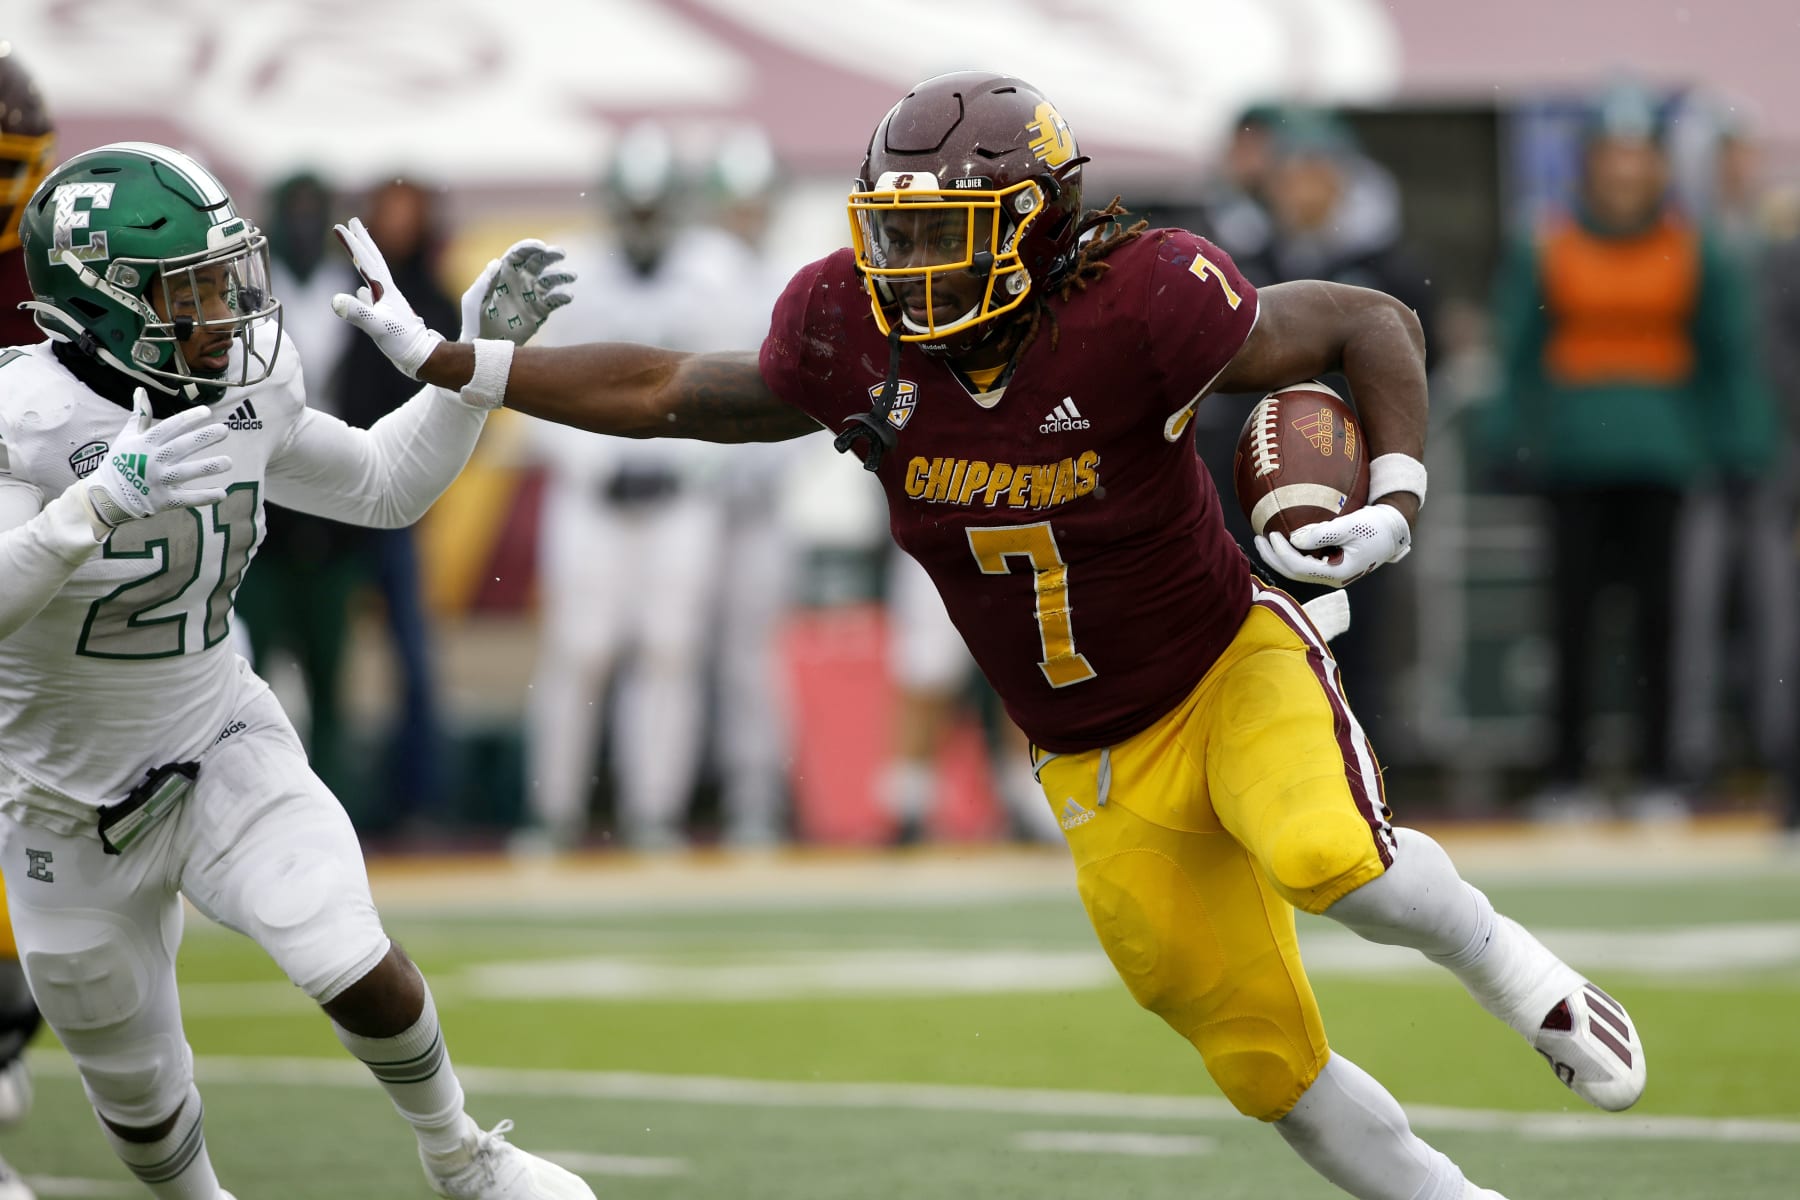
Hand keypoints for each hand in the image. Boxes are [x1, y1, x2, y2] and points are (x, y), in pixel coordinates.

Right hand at [82, 389, 232, 529]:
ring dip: (208, 467)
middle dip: (203, 438)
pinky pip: (186, 499)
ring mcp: (157, 482)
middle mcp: (151, 461)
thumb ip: (138, 416)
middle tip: (225, 430)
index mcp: (144, 444)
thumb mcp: (126, 438)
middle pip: (180, 447)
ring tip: (229, 462)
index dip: (188, 419)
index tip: (208, 411)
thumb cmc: (119, 463)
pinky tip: (222, 493)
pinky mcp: (162, 501)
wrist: (104, 497)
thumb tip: (140, 390)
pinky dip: (204, 497)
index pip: (169, 427)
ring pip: (185, 473)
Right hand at [330, 217, 444, 377]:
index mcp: (385, 291)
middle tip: (351, 222)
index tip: (340, 226)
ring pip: (373, 276)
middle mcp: (388, 293)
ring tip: (356, 252)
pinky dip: (365, 289)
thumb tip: (335, 300)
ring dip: (363, 261)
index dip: (353, 243)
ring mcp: (388, 304)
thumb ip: (358, 313)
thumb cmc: (403, 343)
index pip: (366, 261)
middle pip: (373, 260)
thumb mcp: (378, 326)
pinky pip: (373, 297)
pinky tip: (361, 290)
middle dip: (362, 241)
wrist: (422, 358)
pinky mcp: (388, 316)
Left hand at [459, 239, 575, 343]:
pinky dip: (562, 296)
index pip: (519, 254)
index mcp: (504, 273)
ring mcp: (532, 295)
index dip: (531, 247)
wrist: (485, 344)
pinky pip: (554, 301)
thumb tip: (496, 262)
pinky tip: (568, 296)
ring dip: (561, 275)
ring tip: (571, 275)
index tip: (542, 247)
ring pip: (550, 280)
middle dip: (551, 255)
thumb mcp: (473, 300)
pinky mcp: (540, 311)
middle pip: (539, 261)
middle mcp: (520, 280)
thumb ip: (484, 282)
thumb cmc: (474, 320)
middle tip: (561, 253)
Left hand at [1255, 502, 1411, 587]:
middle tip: (1257, 538)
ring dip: (1279, 556)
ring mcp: (1331, 572)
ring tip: (1264, 539)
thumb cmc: (1375, 526)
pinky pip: (1305, 561)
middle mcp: (1331, 577)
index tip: (1271, 534)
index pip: (1298, 567)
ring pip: (1297, 569)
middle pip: (1293, 572)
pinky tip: (1283, 540)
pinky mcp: (1331, 564)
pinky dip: (1291, 552)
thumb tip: (1295, 539)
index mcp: (1336, 572)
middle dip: (1272, 557)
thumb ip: (1323, 534)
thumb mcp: (1351, 526)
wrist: (1394, 529)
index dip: (1281, 552)